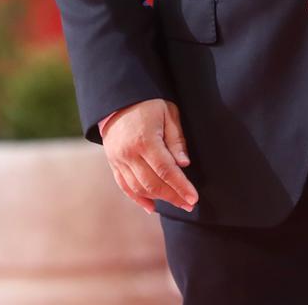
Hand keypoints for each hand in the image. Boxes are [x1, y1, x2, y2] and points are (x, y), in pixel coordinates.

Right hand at [101, 99, 197, 213]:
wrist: (119, 101)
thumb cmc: (149, 104)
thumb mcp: (169, 114)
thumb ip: (176, 139)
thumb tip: (184, 164)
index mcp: (145, 140)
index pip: (166, 170)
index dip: (181, 186)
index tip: (194, 198)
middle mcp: (129, 153)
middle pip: (153, 184)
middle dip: (173, 197)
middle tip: (189, 204)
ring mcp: (119, 160)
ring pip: (139, 188)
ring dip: (159, 199)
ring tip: (176, 203)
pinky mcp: (114, 163)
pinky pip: (125, 186)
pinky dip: (138, 199)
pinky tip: (152, 206)